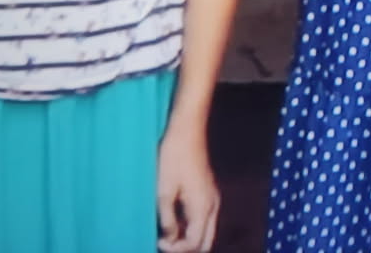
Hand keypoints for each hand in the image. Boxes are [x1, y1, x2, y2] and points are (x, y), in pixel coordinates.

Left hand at [157, 127, 218, 251]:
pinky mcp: (208, 192)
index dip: (176, 249)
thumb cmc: (174, 157)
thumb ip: (168, 219)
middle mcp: (212, 205)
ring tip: (167, 233)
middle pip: (205, 242)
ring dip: (188, 238)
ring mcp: (212, 198)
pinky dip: (191, 226)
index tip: (158, 242)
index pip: (194, 243)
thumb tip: (168, 239)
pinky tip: (174, 219)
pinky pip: (203, 219)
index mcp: (203, 207)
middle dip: (185, 248)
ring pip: (206, 231)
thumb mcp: (164, 190)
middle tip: (165, 243)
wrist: (188, 130)